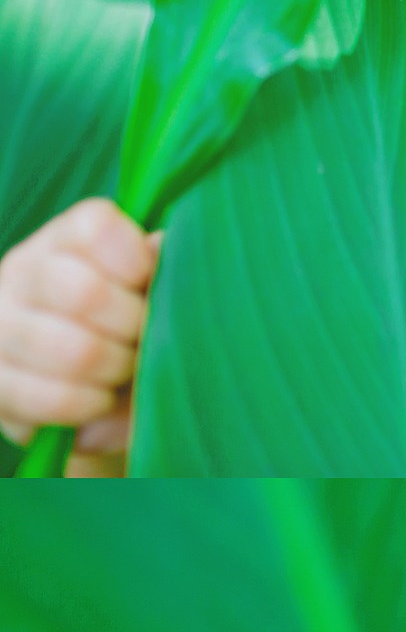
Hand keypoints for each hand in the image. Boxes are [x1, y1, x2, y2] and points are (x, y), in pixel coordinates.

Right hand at [0, 198, 161, 477]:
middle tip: (141, 340)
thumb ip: (157, 268)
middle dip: (133, 328)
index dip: (136, 262)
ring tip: (122, 372)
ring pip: (76, 351)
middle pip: (87, 293)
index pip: (96, 227)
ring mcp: (0, 324)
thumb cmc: (122, 329)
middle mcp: (22, 272)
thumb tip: (163, 247)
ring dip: (116, 370)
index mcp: (64, 240)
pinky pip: (54, 398)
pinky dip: (91, 404)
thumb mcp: (142, 292)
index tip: (148, 285)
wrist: (76, 388)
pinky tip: (100, 399)